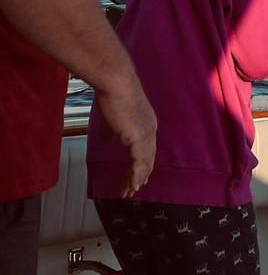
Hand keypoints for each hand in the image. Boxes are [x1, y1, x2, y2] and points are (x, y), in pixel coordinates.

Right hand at [95, 72, 156, 197]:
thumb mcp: (112, 118)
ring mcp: (146, 134)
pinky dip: (136, 175)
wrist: (117, 85)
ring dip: (136, 179)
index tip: (137, 176)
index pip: (146, 149)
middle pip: (147, 158)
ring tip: (129, 192)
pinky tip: (132, 185)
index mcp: (147, 125)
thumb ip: (111, 131)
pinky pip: (139, 161)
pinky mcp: (138, 137)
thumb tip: (106, 141)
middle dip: (140, 175)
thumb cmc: (113, 97)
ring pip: (144, 162)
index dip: (142, 164)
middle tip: (132, 189)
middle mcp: (150, 130)